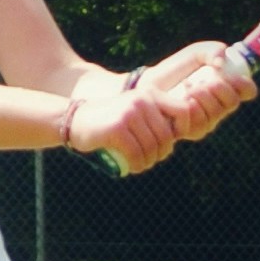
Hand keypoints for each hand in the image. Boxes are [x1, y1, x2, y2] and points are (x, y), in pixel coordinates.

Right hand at [65, 76, 185, 173]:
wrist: (75, 118)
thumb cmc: (110, 119)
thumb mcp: (135, 109)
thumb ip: (154, 115)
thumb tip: (179, 135)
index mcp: (150, 93)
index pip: (183, 111)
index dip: (181, 129)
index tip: (167, 141)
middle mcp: (142, 100)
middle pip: (167, 136)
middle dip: (161, 153)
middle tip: (150, 159)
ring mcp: (129, 113)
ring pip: (152, 147)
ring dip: (148, 162)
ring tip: (141, 164)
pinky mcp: (117, 128)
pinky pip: (137, 154)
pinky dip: (137, 165)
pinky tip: (132, 168)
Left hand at [143, 39, 255, 139]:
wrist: (150, 85)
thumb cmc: (176, 69)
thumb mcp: (195, 53)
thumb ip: (212, 50)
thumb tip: (221, 65)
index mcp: (226, 89)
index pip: (248, 91)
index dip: (244, 84)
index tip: (228, 75)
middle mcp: (220, 107)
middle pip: (232, 102)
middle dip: (216, 87)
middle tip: (201, 80)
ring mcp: (208, 121)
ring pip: (215, 112)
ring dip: (200, 95)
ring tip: (187, 86)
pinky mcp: (193, 131)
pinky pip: (199, 122)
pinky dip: (188, 106)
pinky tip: (180, 98)